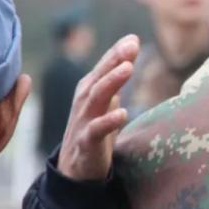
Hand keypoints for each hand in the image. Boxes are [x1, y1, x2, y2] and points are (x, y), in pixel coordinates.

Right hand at [58, 34, 138, 180]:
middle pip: (99, 77)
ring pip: (96, 98)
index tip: (133, 39)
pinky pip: (96, 131)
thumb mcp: (105, 100)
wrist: (75, 169)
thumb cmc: (94, 129)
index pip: (103, 67)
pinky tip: (123, 113)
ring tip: (128, 68)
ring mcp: (84, 121)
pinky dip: (108, 121)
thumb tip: (131, 48)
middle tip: (131, 46)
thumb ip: (116, 76)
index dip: (116, 52)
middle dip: (114, 60)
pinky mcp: (87, 143)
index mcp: (89, 89)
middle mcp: (84, 101)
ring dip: (111, 82)